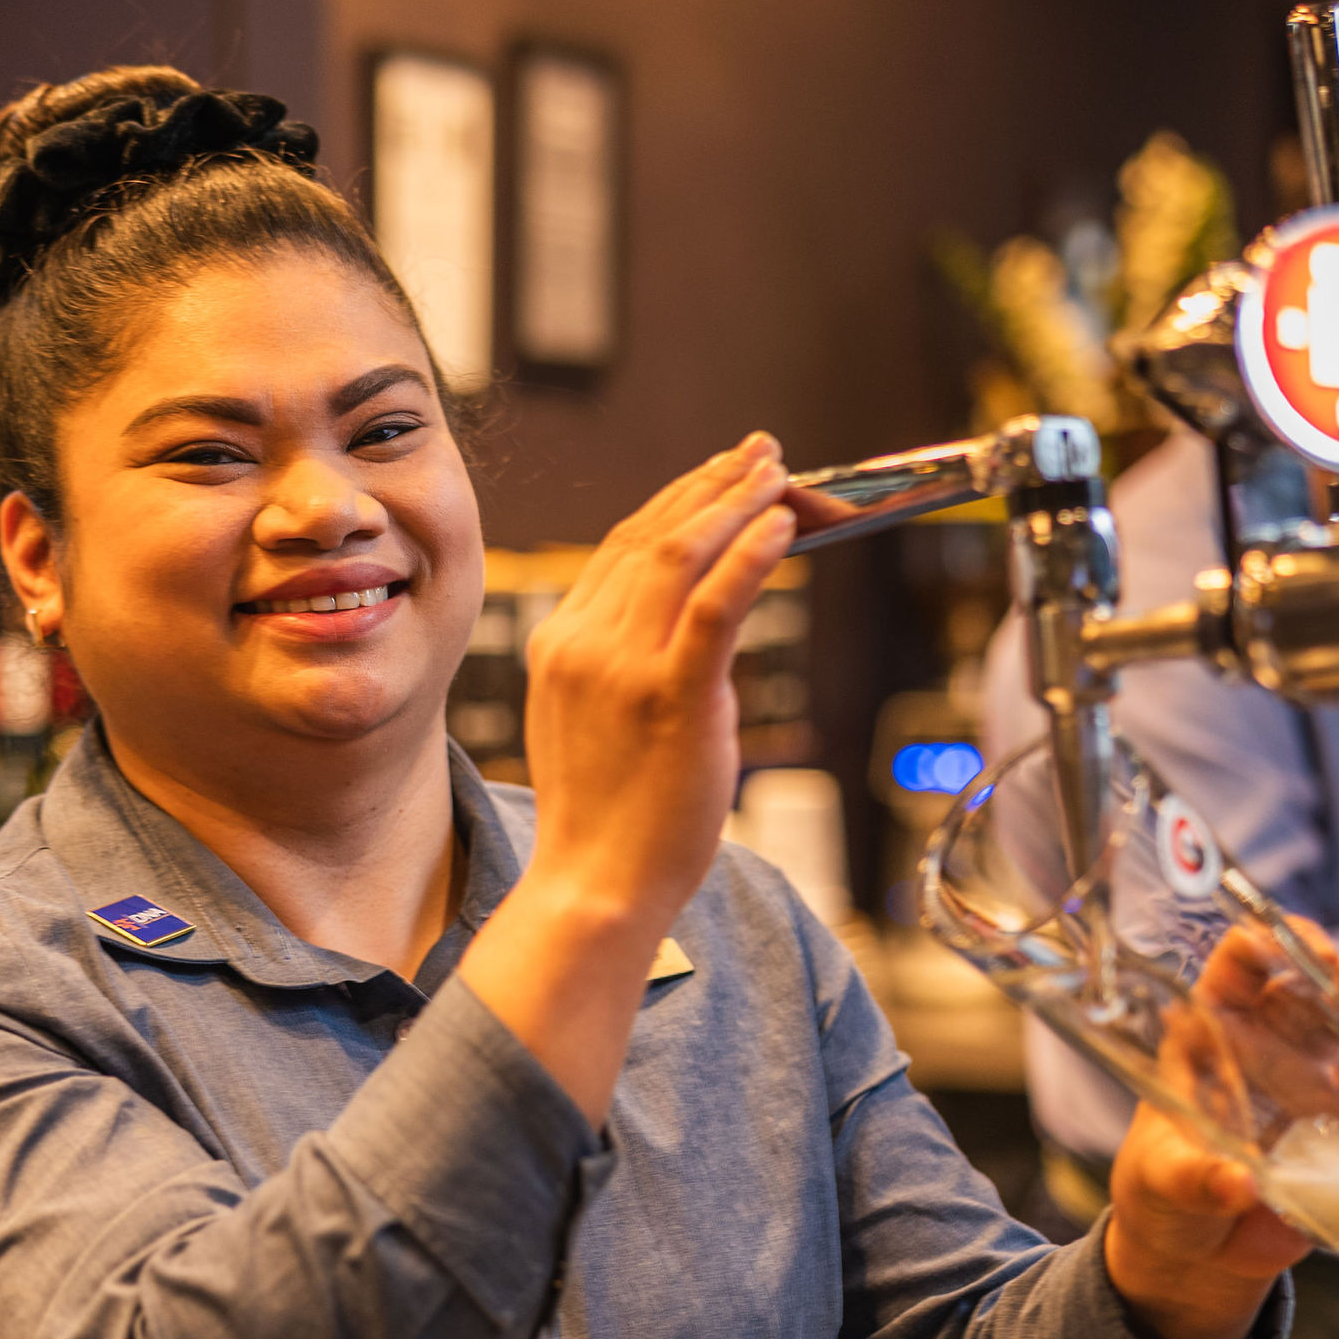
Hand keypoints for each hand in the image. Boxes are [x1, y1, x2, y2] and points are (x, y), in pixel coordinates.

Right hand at [521, 433, 794, 934]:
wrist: (595, 884)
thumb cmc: (606, 817)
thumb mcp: (587, 720)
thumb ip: (615, 663)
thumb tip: (677, 623)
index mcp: (559, 643)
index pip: (622, 547)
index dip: (678, 501)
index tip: (720, 475)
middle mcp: (583, 642)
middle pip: (652, 536)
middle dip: (712, 485)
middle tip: (761, 454)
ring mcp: (623, 669)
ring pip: (681, 556)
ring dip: (735, 504)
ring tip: (778, 476)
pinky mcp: (671, 698)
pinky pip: (713, 606)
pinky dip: (749, 556)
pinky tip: (779, 527)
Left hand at [1106, 931, 1338, 1338]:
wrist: (1199, 1245)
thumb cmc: (1163, 1190)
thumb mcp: (1166, 1179)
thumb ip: (1197, 1177)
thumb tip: (1238, 1185)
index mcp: (1212, 1028)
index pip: (1243, 961)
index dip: (1278, 943)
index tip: (1315, 955)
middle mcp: (1269, 1038)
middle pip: (1320, 982)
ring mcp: (1313, 1072)